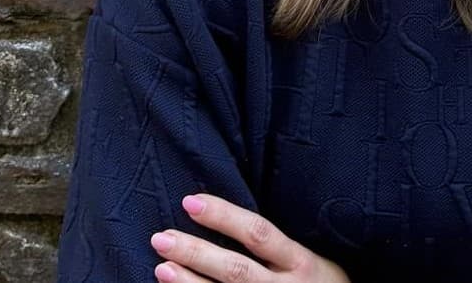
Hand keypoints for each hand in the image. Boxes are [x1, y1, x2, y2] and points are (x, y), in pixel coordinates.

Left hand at [150, 194, 351, 282]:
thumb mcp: (311, 261)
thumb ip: (277, 247)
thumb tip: (227, 219)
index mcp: (300, 262)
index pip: (258, 233)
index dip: (224, 216)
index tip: (191, 202)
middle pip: (236, 269)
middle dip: (196, 253)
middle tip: (161, 237)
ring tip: (161, 267)